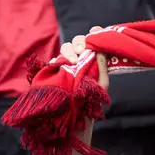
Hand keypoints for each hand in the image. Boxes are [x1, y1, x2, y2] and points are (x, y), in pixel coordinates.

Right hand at [58, 27, 109, 154]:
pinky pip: (52, 60)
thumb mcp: (100, 87)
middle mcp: (78, 62)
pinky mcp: (53, 73)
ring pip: (65, 48)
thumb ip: (102, 69)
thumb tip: (101, 51)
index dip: (94, 34)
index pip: (92, 42)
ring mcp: (65, 66)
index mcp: (91, 62)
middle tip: (82, 52)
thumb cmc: (89, 105)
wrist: (73, 122)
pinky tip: (60, 65)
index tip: (95, 32)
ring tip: (73, 61)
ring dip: (69, 50)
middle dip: (80, 43)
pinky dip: (56, 60)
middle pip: (77, 42)